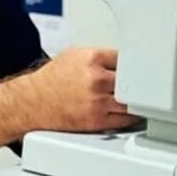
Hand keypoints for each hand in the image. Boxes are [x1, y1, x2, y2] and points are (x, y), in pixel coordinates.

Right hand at [25, 48, 140, 132]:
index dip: (133, 64)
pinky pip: (124, 119)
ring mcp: (97, 101)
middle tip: (144, 85)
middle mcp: (96, 79)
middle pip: (132, 80)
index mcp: (92, 58)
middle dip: (137, 83)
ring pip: (130, 101)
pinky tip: (130, 113)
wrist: (32, 101)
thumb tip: (122, 60)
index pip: (127, 58)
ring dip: (135, 101)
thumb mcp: (75, 55)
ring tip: (139, 100)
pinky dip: (130, 117)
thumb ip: (100, 57)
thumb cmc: (52, 80)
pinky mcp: (96, 120)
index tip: (138, 68)